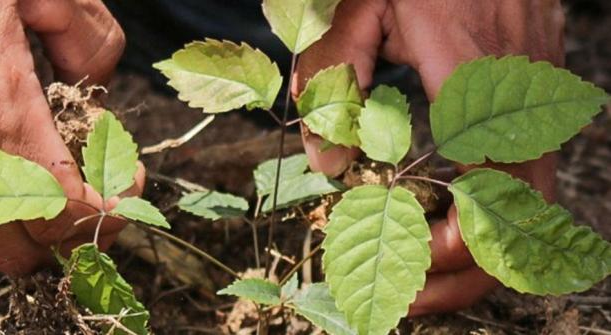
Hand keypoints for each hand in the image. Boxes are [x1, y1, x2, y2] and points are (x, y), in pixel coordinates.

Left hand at [294, 0, 564, 313]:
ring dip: (476, 245)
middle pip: (523, 214)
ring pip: (528, 199)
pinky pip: (521, 168)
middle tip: (409, 294)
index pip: (493, 188)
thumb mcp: (356, 6)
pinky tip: (440, 217)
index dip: (460, 244)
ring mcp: (535, 91)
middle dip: (467, 270)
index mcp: (475, 72)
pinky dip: (485, 210)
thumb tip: (329, 165)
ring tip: (417, 267)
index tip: (409, 262)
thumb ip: (335, 78)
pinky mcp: (530, 91)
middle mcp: (520, 91)